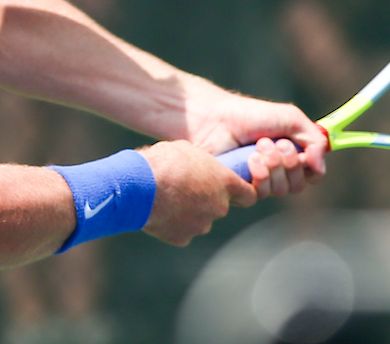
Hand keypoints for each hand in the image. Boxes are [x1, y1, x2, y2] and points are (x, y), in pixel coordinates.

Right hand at [139, 140, 256, 246]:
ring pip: (200, 220)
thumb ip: (201, 165)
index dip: (242, 192)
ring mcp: (202, 225)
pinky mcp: (182, 238)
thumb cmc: (164, 161)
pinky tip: (158, 210)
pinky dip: (172, 224)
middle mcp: (219, 207)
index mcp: (225, 183)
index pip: (249, 195)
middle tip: (186, 187)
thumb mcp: (188, 151)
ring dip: (189, 212)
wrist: (140, 186)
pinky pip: (181, 231)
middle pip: (220, 207)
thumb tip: (198, 169)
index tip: (232, 189)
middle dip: (207, 200)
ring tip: (167, 197)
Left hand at [188, 89, 327, 196]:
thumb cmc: (250, 115)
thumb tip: (320, 167)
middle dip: (290, 162)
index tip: (299, 147)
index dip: (310, 165)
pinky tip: (249, 159)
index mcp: (291, 154)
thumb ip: (315, 140)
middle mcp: (277, 170)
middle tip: (273, 142)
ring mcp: (259, 181)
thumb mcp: (291, 118)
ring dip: (273, 165)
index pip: (313, 174)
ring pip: (282, 190)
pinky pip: (262, 194)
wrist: (215, 119)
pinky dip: (260, 174)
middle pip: (299, 184)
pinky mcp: (242, 189)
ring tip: (258, 146)